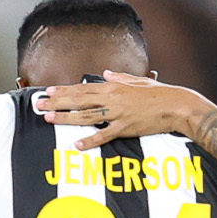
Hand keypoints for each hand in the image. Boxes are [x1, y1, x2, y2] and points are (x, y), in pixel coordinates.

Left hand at [35, 72, 205, 147]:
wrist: (177, 106)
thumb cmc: (160, 94)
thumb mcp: (138, 81)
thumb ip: (119, 78)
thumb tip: (105, 74)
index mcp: (114, 87)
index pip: (83, 87)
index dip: (64, 90)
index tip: (48, 90)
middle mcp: (113, 98)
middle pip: (79, 100)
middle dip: (57, 102)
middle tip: (39, 104)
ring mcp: (118, 114)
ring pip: (86, 116)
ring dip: (66, 118)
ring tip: (48, 118)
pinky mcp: (126, 128)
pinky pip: (104, 135)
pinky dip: (90, 140)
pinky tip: (76, 144)